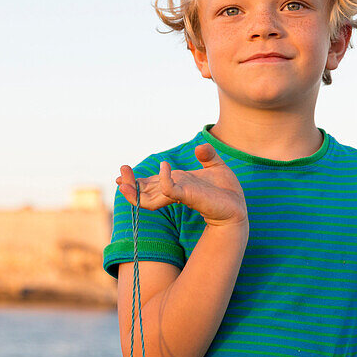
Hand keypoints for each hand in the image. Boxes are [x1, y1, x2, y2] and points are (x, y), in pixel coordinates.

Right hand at [115, 143, 246, 226]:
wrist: (237, 207)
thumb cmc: (226, 191)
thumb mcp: (216, 166)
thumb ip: (207, 155)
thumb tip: (199, 148)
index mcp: (176, 184)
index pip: (150, 184)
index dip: (135, 181)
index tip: (120, 174)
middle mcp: (174, 191)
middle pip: (144, 191)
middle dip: (129, 183)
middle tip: (118, 174)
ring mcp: (179, 194)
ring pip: (149, 197)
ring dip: (135, 190)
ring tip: (121, 181)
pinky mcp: (188, 196)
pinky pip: (170, 189)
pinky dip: (164, 179)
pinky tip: (163, 167)